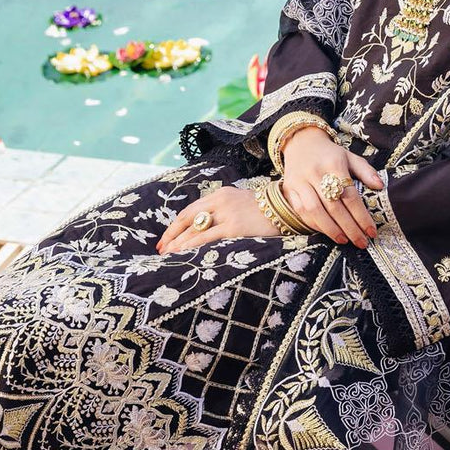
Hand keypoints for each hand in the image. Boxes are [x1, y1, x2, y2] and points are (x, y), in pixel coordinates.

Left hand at [156, 185, 281, 254]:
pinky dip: (192, 245)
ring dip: (179, 243)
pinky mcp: (235, 227)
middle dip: (172, 235)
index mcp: (220, 194)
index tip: (166, 238)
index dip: (176, 225)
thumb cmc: (266, 210)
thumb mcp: (241, 203)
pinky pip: (208, 238)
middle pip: (187, 218)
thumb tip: (206, 228)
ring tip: (168, 255)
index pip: (191, 210)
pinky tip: (183, 253)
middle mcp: (220, 201)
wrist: (288, 207)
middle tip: (161, 249)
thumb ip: (223, 211)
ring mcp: (227, 214)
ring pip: (195, 229)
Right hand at [280, 127, 383, 248]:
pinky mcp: (289, 189)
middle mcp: (315, 173)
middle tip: (361, 242)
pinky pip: (301, 211)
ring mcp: (299, 182)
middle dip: (349, 228)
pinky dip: (314, 224)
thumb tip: (380, 186)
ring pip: (315, 211)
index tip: (371, 231)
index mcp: (334, 164)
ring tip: (344, 240)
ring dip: (330, 229)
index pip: (350, 196)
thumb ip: (366, 171)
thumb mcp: (350, 157)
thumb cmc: (330, 154)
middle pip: (334, 207)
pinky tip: (327, 232)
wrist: (301, 142)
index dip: (361, 216)